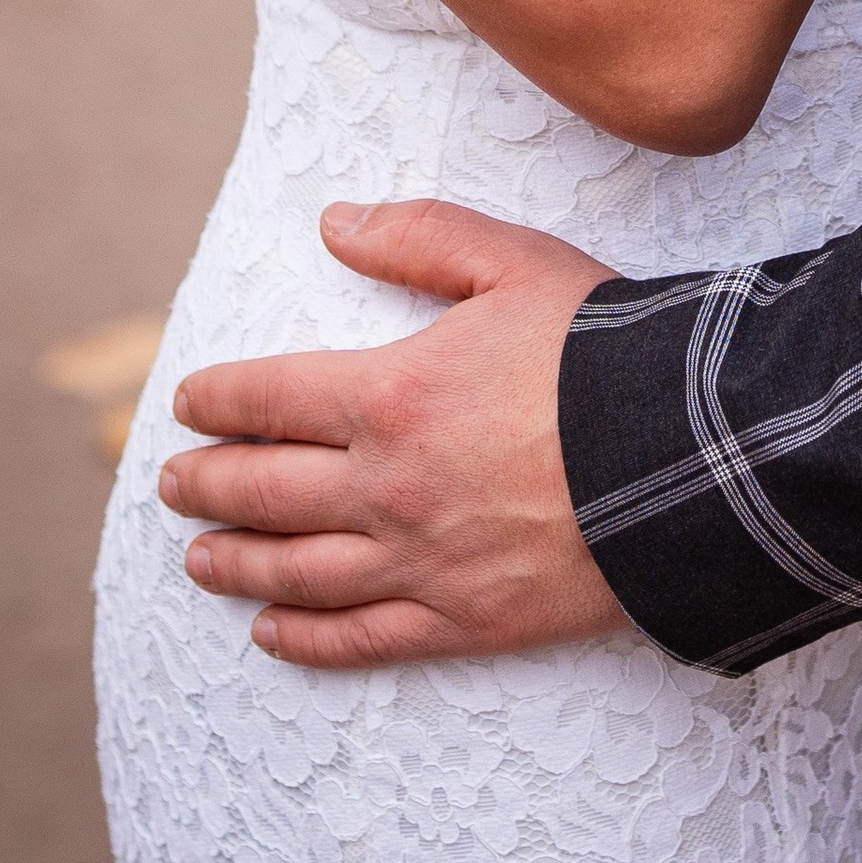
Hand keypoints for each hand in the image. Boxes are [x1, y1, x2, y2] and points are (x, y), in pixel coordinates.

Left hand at [159, 199, 628, 665]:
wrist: (690, 457)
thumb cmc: (603, 350)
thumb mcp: (511, 261)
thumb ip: (417, 236)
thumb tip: (332, 223)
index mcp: (388, 393)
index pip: (268, 400)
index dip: (217, 400)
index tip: (187, 403)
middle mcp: (385, 486)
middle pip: (264, 491)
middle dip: (208, 484)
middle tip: (171, 481)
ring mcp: (419, 561)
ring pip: (297, 571)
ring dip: (236, 563)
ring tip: (198, 558)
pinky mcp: (464, 619)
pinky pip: (361, 638)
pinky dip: (304, 640)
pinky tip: (270, 634)